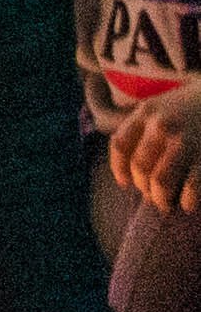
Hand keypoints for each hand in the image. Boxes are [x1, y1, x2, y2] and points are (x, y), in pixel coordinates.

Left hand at [125, 98, 200, 217]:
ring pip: (161, 182)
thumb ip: (141, 128)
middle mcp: (163, 126)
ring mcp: (186, 142)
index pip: (121, 146)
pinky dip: (187, 202)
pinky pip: (191, 189)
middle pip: (140, 167)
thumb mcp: (160, 107)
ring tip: (166, 204)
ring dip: (161, 199)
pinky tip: (187, 204)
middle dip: (144, 188)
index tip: (125, 183)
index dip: (120, 169)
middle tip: (152, 196)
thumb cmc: (190, 108)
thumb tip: (126, 170)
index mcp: (147, 113)